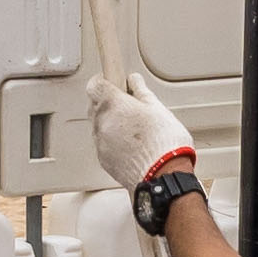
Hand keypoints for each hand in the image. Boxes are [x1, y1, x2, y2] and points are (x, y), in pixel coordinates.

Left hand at [88, 76, 197, 193]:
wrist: (161, 176)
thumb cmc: (163, 144)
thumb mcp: (157, 108)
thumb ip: (141, 92)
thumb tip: (134, 81)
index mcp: (113, 105)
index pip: (95, 84)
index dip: (103, 80)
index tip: (113, 79)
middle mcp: (102, 123)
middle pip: (95, 104)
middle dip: (108, 101)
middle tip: (128, 103)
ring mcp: (101, 143)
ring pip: (99, 125)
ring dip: (111, 121)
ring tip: (135, 127)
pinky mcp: (104, 159)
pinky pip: (103, 142)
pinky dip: (113, 139)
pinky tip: (132, 143)